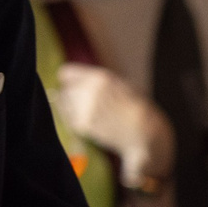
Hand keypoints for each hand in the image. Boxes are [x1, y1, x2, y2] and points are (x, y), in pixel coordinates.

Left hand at [53, 64, 172, 181]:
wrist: (145, 132)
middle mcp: (90, 91)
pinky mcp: (83, 125)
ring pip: (64, 105)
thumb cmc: (133, 107)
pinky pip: (69, 120)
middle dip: (72, 97)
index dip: (69, 82)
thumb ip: (94, 80)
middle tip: (89, 106)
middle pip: (64, 91)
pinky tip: (93, 124)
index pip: (66, 74)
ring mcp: (85, 109)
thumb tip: (62, 79)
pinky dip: (75, 122)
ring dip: (72, 109)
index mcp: (100, 77)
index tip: (75, 88)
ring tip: (93, 115)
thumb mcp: (118, 83)